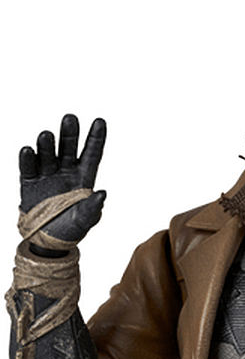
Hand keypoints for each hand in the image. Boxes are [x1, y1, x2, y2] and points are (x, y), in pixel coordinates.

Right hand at [19, 114, 106, 248]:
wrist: (48, 240)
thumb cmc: (72, 228)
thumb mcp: (85, 220)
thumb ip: (93, 208)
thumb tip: (102, 194)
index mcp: (84, 178)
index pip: (92, 154)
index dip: (96, 138)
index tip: (100, 121)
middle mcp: (66, 171)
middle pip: (69, 148)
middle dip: (69, 134)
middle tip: (70, 118)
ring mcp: (47, 175)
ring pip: (48, 154)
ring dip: (47, 145)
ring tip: (47, 135)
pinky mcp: (30, 182)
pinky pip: (28, 168)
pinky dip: (28, 159)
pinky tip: (28, 150)